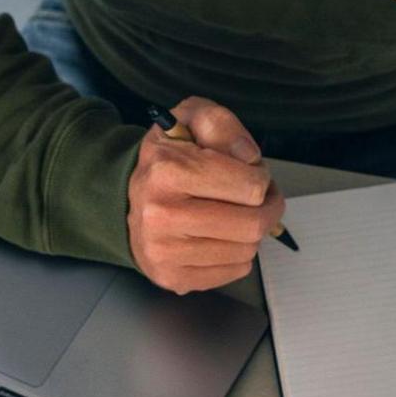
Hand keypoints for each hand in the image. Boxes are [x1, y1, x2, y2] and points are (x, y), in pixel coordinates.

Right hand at [126, 96, 284, 293]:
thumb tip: (250, 158)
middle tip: (257, 198)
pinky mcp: (172, 277)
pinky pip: (235, 271)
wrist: (127, 197)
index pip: (251, 186)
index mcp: (169, 171)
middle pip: (253, 224)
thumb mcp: (189, 119)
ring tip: (236, 214)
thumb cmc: (168, 158)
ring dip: (252, 232)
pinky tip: (221, 236)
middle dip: (267, 208)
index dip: (261, 177)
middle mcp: (162, 215)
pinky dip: (238, 254)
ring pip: (247, 251)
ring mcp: (165, 251)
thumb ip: (221, 124)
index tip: (250, 173)